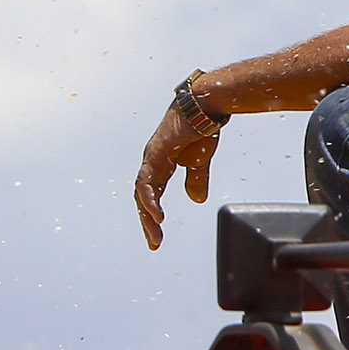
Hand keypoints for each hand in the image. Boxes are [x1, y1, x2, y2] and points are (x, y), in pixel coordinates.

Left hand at [134, 104, 218, 250]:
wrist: (206, 106)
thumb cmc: (202, 128)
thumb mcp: (199, 161)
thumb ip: (196, 180)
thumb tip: (196, 200)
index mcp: (161, 166)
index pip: (152, 195)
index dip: (152, 216)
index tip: (157, 238)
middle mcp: (152, 163)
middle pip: (143, 197)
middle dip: (148, 222)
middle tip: (154, 243)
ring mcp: (152, 157)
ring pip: (142, 192)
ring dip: (148, 215)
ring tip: (155, 234)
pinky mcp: (156, 153)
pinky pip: (148, 181)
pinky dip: (151, 199)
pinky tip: (156, 214)